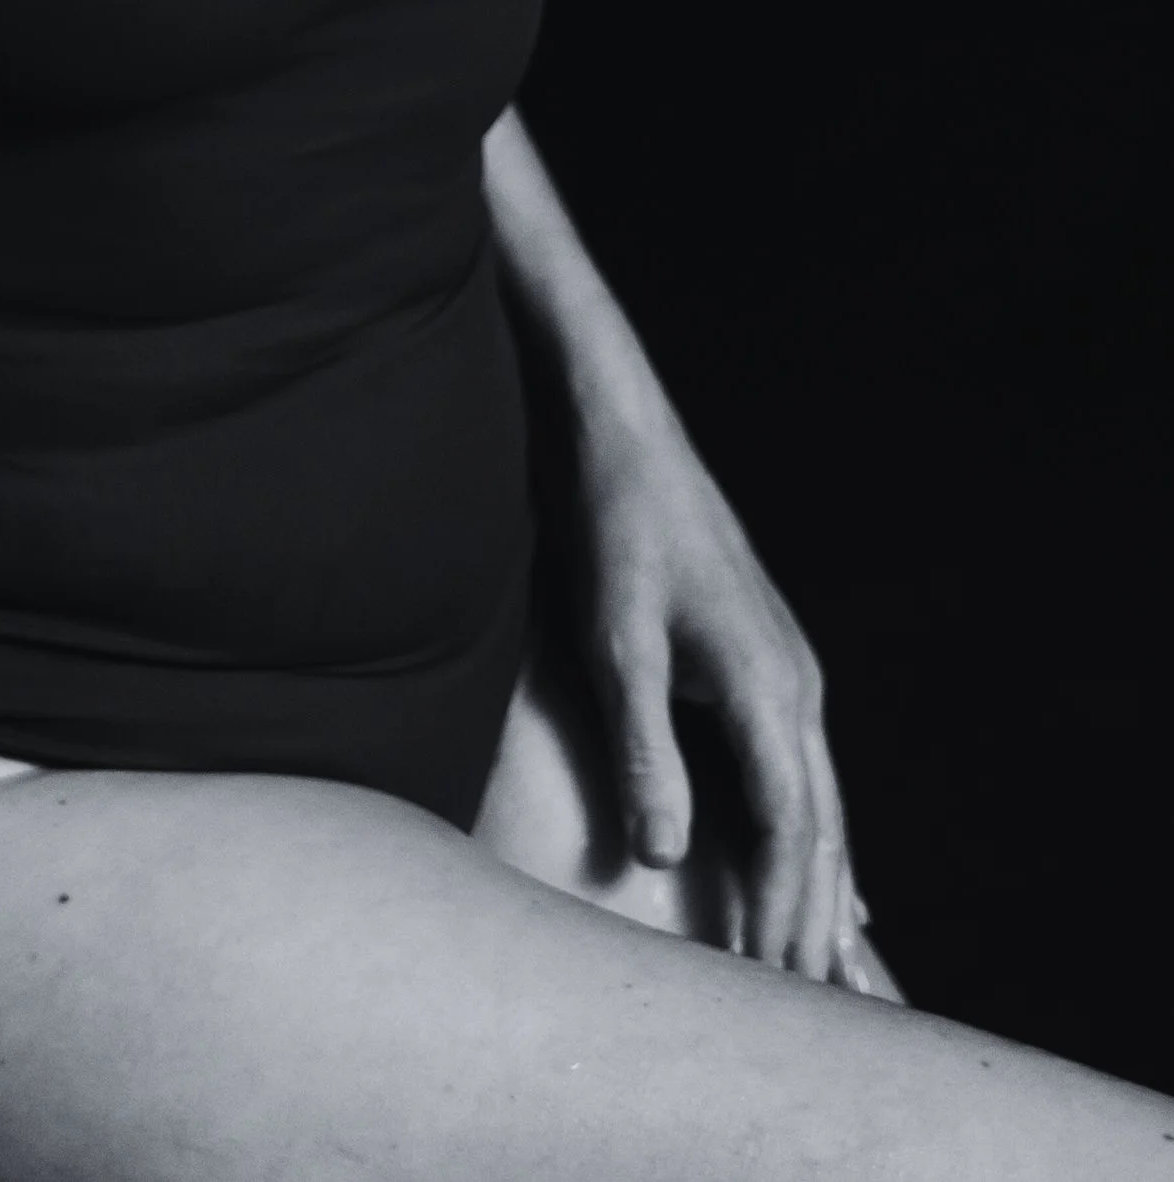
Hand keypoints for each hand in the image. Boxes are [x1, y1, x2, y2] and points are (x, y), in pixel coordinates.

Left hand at [572, 410, 871, 988]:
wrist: (622, 436)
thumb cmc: (613, 531)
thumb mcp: (615, 640)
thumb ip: (643, 747)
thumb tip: (662, 855)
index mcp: (765, 685)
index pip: (789, 826)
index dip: (783, 908)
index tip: (777, 983)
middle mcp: (794, 684)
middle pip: (819, 824)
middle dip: (813, 915)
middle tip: (808, 1004)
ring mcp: (787, 671)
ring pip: (816, 800)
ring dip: (819, 881)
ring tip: (819, 965)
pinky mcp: (765, 662)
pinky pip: (801, 770)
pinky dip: (812, 833)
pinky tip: (827, 870)